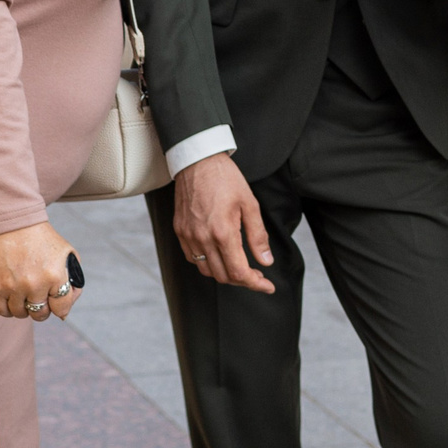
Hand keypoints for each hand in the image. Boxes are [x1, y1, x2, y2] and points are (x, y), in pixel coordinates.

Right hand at [0, 221, 83, 320]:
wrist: (13, 223)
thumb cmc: (40, 237)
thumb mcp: (66, 253)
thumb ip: (72, 279)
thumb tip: (65, 308)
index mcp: (55, 275)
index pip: (62, 308)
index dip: (61, 307)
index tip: (57, 303)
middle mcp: (34, 284)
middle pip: (41, 314)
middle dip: (43, 309)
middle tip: (40, 298)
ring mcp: (13, 286)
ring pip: (21, 314)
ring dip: (25, 308)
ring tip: (25, 295)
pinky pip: (2, 310)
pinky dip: (7, 309)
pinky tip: (12, 299)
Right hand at [172, 154, 274, 292]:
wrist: (198, 161)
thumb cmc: (226, 179)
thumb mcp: (250, 204)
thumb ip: (258, 236)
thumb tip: (266, 261)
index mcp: (223, 232)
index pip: (239, 272)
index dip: (255, 283)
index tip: (268, 286)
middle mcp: (203, 238)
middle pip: (223, 276)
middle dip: (243, 280)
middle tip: (257, 274)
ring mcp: (188, 236)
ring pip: (206, 270)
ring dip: (225, 273)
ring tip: (239, 265)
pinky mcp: (180, 231)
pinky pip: (193, 258)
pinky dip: (207, 263)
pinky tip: (219, 255)